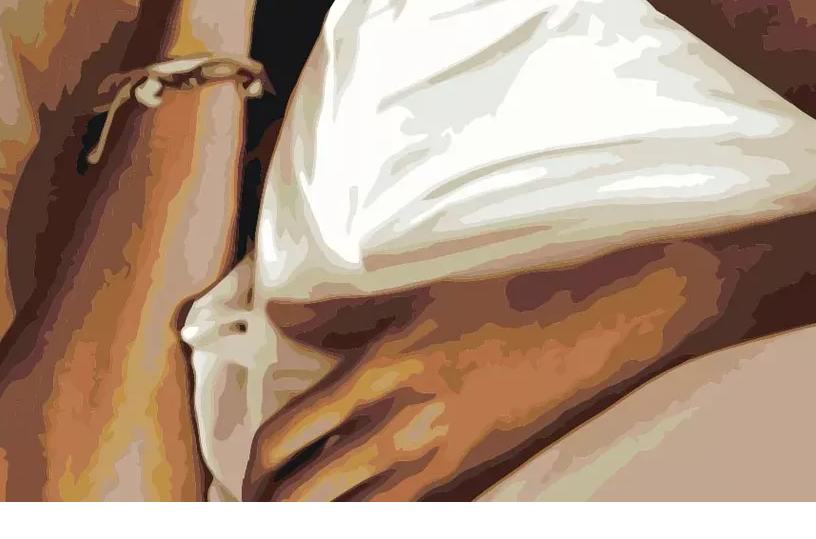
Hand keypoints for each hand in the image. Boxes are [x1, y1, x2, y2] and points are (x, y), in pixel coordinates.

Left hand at [243, 245, 711, 504]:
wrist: (568, 334)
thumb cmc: (492, 306)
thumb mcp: (412, 298)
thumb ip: (341, 317)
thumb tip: (285, 318)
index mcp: (378, 370)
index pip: (287, 435)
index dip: (253, 464)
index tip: (247, 470)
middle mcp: (396, 425)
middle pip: (303, 496)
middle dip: (268, 507)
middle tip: (257, 504)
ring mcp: (428, 460)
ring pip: (347, 518)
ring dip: (312, 519)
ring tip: (294, 512)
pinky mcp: (456, 477)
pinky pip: (394, 514)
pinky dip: (362, 514)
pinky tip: (352, 506)